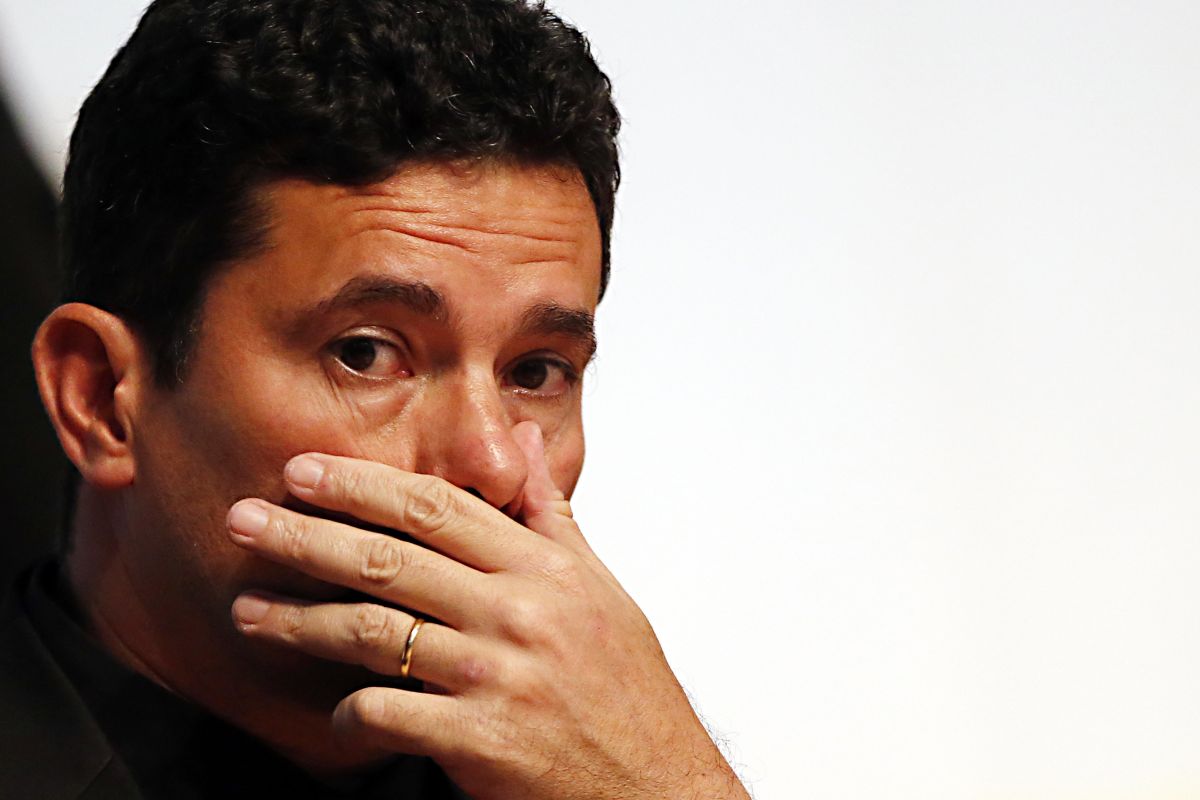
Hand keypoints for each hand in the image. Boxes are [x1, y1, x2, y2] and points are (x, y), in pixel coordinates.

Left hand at [226, 422, 748, 799]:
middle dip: (306, 536)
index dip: (362, 485)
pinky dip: (349, 713)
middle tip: (244, 521)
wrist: (658, 784)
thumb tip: (523, 440)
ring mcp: (497, 675)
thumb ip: (550, 512)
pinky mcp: (480, 740)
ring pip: (374, 632)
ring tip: (246, 613)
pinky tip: (331, 713)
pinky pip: (388, 714)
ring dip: (299, 621)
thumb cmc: (627, 687)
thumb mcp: (599, 588)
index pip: (438, 507)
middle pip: (390, 559)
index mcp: (544, 568)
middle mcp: (518, 611)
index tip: (304, 470)